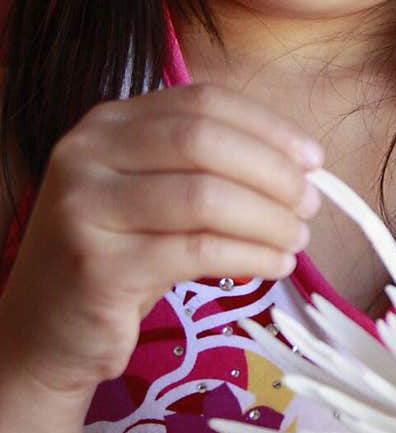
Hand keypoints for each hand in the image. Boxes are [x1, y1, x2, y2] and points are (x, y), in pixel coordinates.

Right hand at [0, 84, 322, 402]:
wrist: (45, 331)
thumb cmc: (117, 256)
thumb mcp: (152, 193)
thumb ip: (206, 165)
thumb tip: (301, 164)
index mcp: (107, 122)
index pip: (202, 101)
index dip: (268, 127)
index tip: (313, 159)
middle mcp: (87, 153)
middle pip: (205, 141)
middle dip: (273, 172)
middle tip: (310, 204)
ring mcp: (85, 207)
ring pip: (204, 197)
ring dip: (267, 219)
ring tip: (296, 240)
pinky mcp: (97, 266)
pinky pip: (197, 251)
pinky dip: (250, 256)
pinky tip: (274, 266)